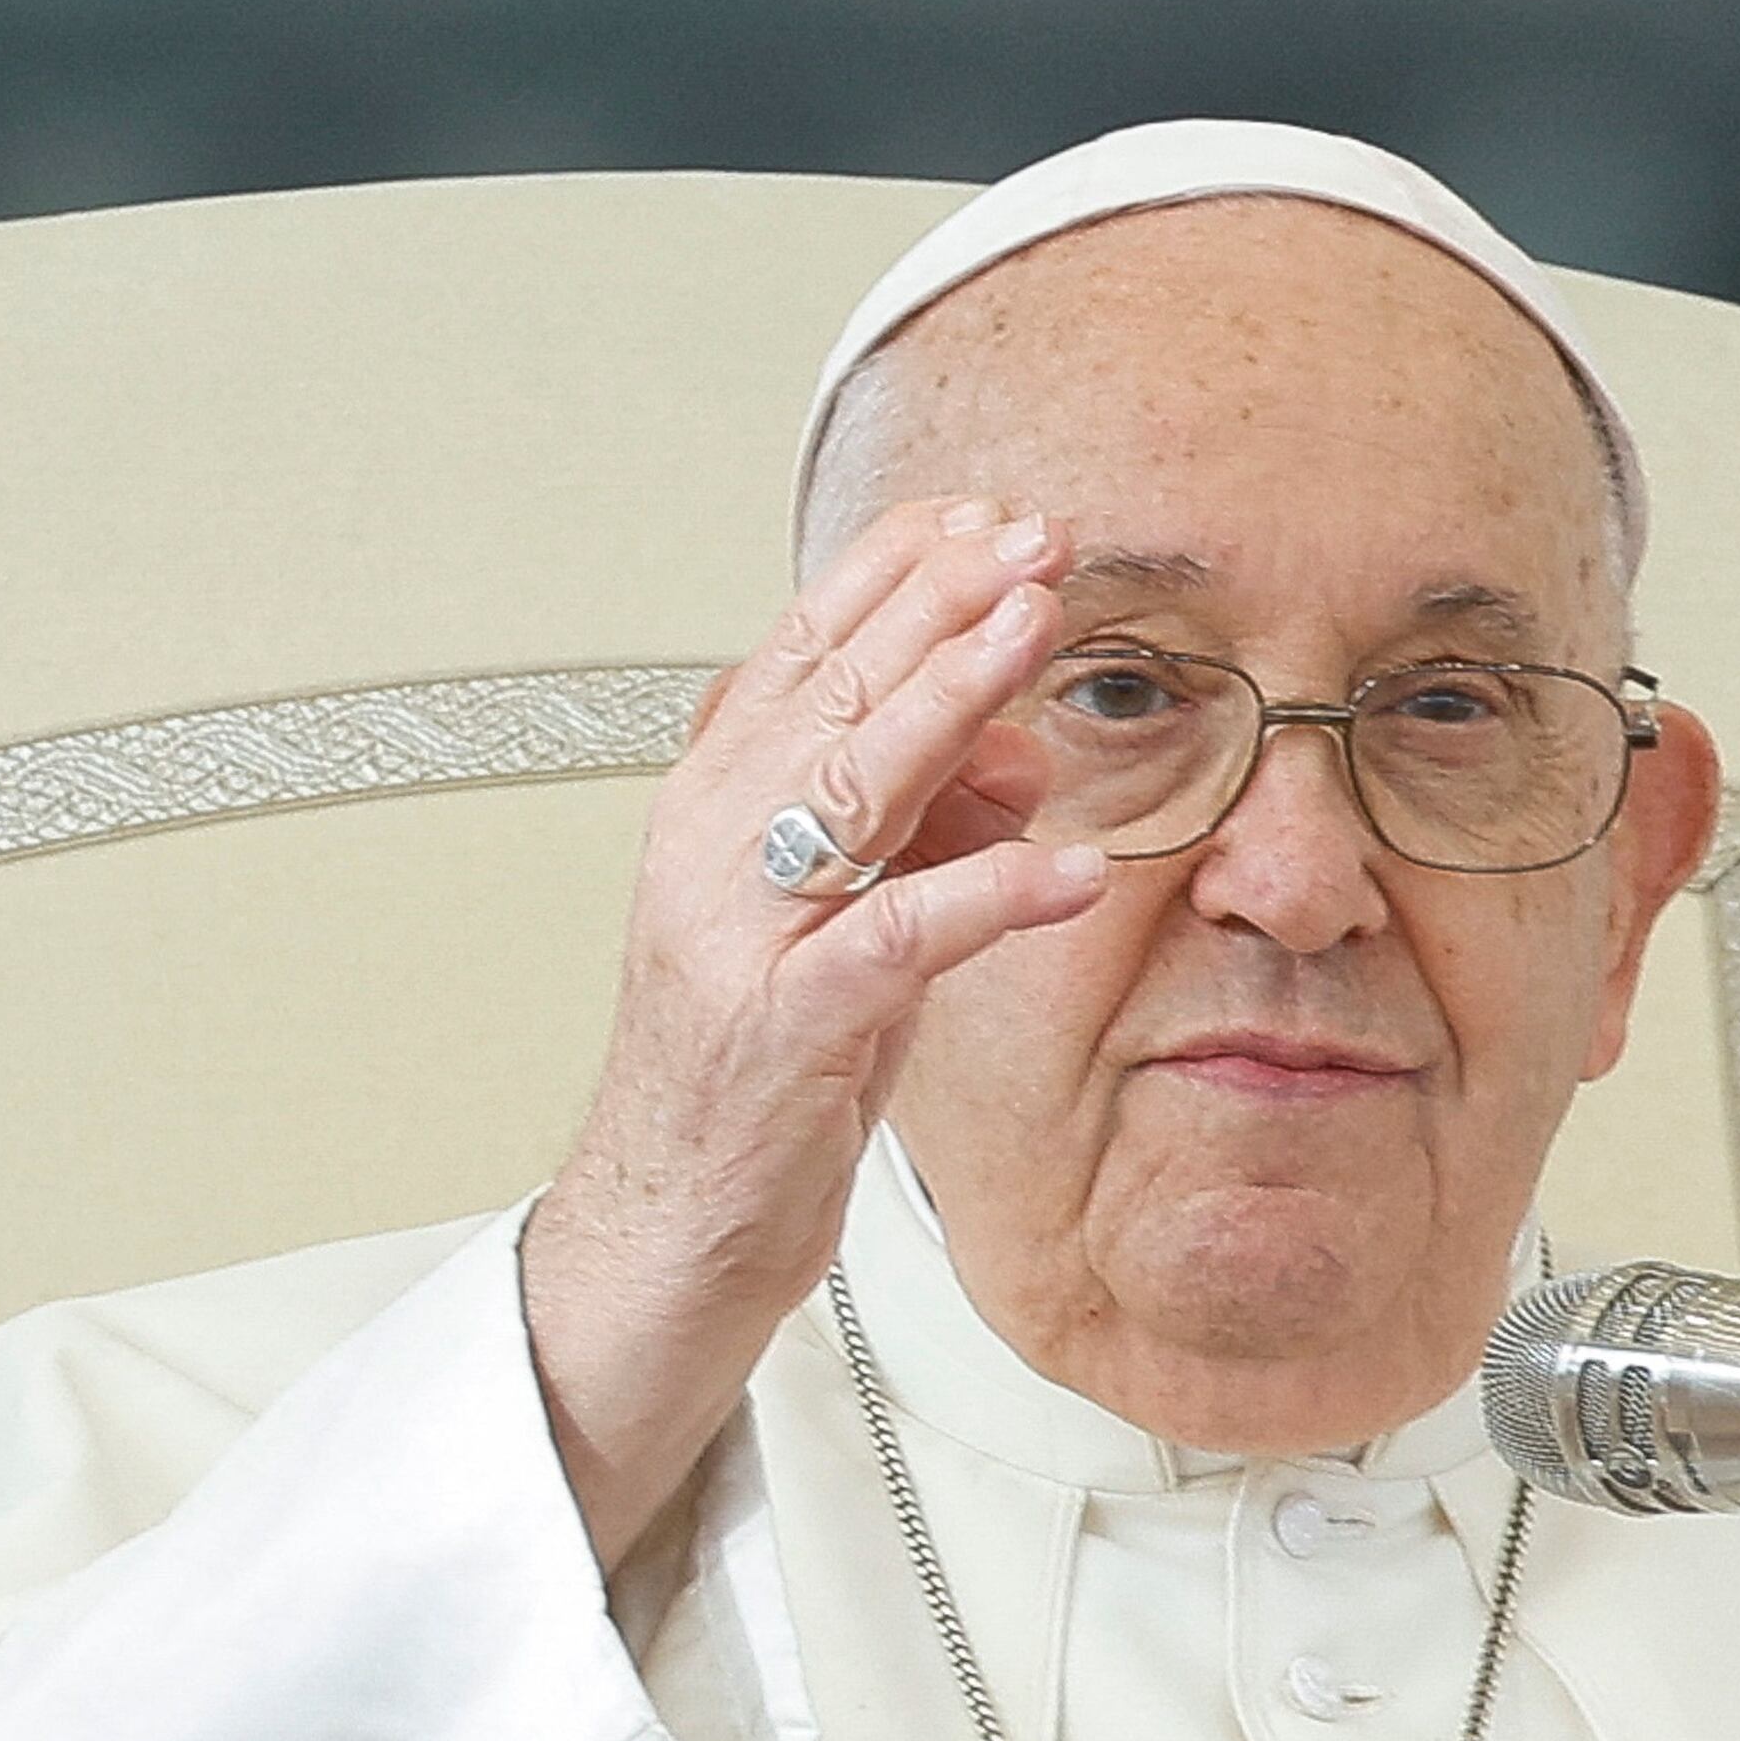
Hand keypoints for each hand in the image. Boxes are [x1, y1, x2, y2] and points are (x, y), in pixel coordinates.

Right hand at [517, 494, 1108, 1554]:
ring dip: (951, 698)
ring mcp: (740, 937)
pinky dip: (988, 894)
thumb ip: (922, 834)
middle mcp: (710, 852)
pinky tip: (1069, 868)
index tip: (979, 514)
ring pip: (847, 786)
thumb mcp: (847, 928)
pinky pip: (896, 939)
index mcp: (713, 813)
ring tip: (1034, 627)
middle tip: (1029, 537)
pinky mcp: (786, 1028)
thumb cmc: (757, 1076)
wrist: (669, 1226)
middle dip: (934, 604)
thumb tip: (1022, 756)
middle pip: (826, 696)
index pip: (798, 656)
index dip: (888, 576)